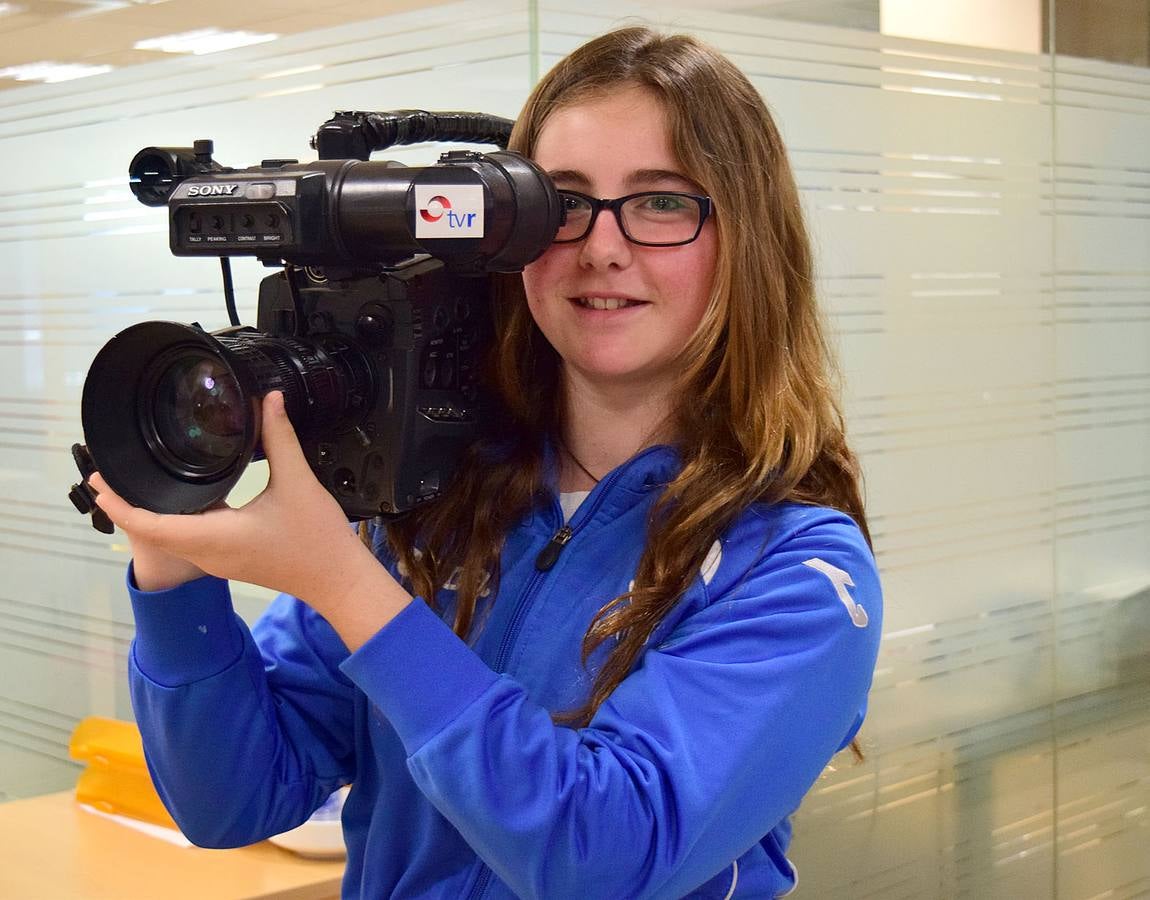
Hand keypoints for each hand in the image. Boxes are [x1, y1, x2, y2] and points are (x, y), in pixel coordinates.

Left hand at [90, 391, 406, 633]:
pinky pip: (188, 539)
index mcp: (215, 537)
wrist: (337, 579)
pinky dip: (173, 519)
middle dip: (126, 504)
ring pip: (169, 537)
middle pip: (152, 531)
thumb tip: (268, 401)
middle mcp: (208, 553)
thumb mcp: (297, 482)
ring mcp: (217, 560)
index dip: (119, 504)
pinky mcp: (228, 559)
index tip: (97, 483)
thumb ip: (279, 438)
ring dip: (148, 513)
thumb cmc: (317, 540)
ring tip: (133, 482)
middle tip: (107, 473)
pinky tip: (180, 497)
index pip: (150, 525)